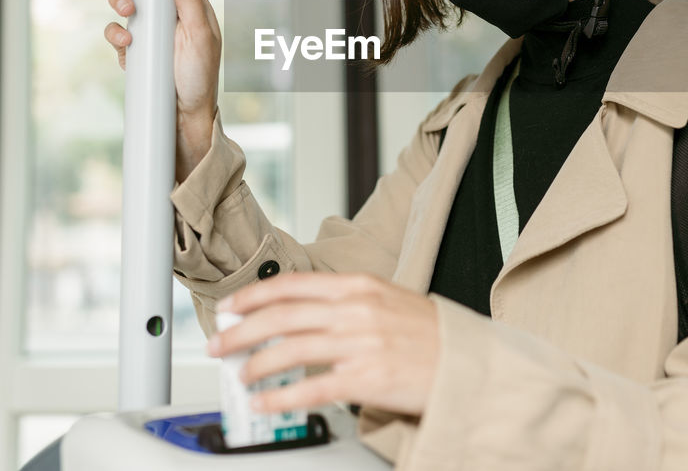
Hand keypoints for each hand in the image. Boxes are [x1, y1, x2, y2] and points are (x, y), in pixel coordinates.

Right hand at [104, 0, 220, 180]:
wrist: (185, 117)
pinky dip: (117, 37)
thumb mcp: (200, 34)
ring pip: (122, 4)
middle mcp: (166, 10)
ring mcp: (148, 29)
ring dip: (120, 8)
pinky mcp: (134, 48)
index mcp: (186, 1)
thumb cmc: (200, 75)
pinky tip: (127, 48)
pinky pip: (116, 34)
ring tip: (129, 21)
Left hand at [208, 273, 439, 417]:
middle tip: (219, 345)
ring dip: (255, 364)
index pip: (292, 285)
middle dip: (241, 332)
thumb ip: (346, 303)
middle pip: (282, 317)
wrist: (469, 362)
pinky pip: (311, 390)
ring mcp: (360, 345)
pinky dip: (281, 398)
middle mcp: (356, 311)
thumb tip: (300, 316)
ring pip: (289, 351)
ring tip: (240, 375)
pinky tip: (265, 403)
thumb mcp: (388, 300)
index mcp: (358, 286)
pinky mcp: (366, 380)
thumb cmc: (430, 334)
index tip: (230, 307)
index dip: (253, 296)